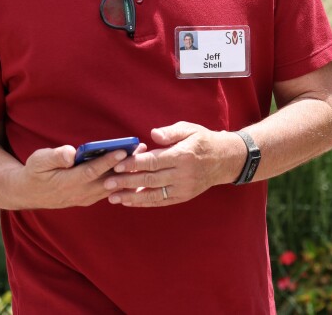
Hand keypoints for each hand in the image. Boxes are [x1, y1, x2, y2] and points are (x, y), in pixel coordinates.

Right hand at [14, 143, 146, 209]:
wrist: (29, 193)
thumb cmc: (35, 172)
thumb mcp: (38, 160)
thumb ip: (55, 156)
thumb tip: (71, 153)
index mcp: (67, 182)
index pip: (91, 172)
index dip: (107, 161)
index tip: (122, 151)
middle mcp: (79, 193)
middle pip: (107, 179)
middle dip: (125, 164)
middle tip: (140, 149)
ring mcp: (85, 198)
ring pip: (110, 186)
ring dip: (126, 171)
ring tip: (141, 155)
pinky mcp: (88, 198)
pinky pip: (108, 191)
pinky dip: (121, 181)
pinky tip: (132, 170)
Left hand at [103, 122, 240, 206]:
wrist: (224, 160)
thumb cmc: (203, 141)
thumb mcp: (189, 129)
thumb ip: (171, 132)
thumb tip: (153, 134)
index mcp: (182, 156)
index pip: (153, 161)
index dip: (133, 164)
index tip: (116, 165)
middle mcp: (182, 175)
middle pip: (149, 180)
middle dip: (126, 182)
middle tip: (107, 183)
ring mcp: (183, 188)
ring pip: (153, 195)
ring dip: (131, 197)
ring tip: (112, 197)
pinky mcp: (183, 196)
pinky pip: (160, 201)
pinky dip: (144, 202)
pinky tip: (129, 202)